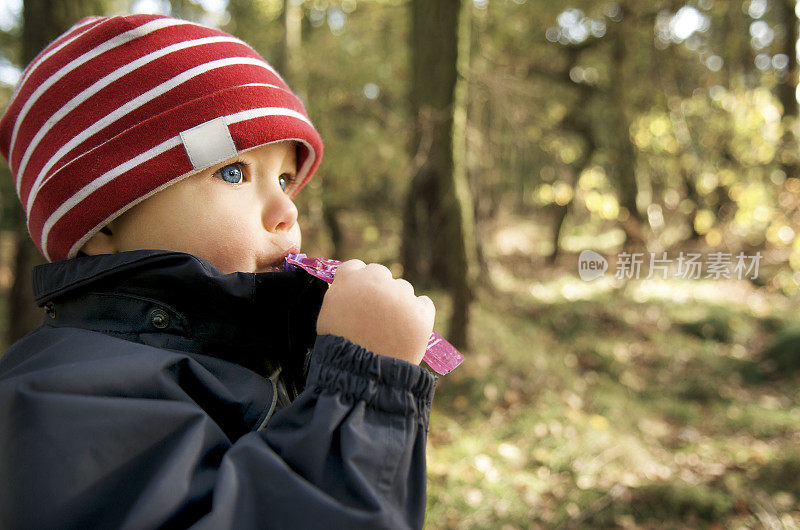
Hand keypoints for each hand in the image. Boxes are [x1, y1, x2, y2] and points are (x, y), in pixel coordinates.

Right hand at [316, 260, 434, 364]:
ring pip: (403, 289)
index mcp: (349, 279)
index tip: (359, 295)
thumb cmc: (339, 350)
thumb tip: (353, 287)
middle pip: (380, 273)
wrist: (362, 377)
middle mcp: (376, 281)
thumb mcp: (328, 315)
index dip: (357, 281)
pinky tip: (408, 329)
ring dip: (398, 302)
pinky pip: (424, 304)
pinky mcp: (421, 313)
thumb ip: (341, 294)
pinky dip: (419, 314)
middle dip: (378, 290)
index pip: (356, 267)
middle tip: (375, 315)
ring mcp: (401, 296)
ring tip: (390, 329)